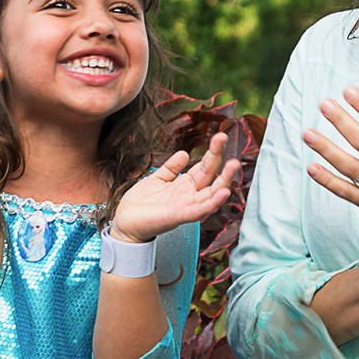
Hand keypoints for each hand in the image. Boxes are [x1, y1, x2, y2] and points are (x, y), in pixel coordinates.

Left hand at [111, 132, 240, 242]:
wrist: (125, 223)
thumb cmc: (140, 204)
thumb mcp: (157, 179)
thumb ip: (171, 168)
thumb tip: (184, 153)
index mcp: (185, 186)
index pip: (204, 167)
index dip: (213, 152)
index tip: (220, 136)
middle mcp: (190, 196)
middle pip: (211, 177)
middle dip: (219, 159)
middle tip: (225, 139)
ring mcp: (186, 206)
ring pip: (211, 194)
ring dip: (224, 180)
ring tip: (233, 164)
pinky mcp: (178, 216)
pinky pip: (199, 210)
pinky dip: (212, 203)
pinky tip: (223, 193)